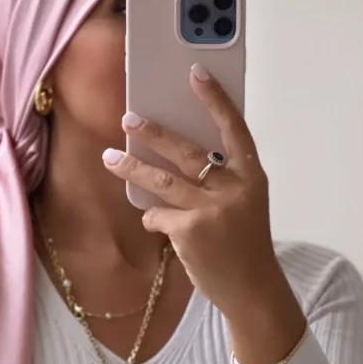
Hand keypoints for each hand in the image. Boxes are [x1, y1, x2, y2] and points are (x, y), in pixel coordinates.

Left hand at [103, 64, 307, 363]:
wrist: (252, 290)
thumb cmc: (244, 246)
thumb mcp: (244, 206)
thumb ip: (220, 180)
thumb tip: (174, 157)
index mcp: (252, 176)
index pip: (234, 127)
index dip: (215, 99)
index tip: (195, 73)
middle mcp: (234, 188)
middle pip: (187, 151)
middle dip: (153, 134)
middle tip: (129, 120)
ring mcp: (212, 209)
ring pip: (161, 180)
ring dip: (131, 169)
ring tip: (110, 158)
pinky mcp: (190, 231)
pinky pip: (157, 215)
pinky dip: (153, 218)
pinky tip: (158, 225)